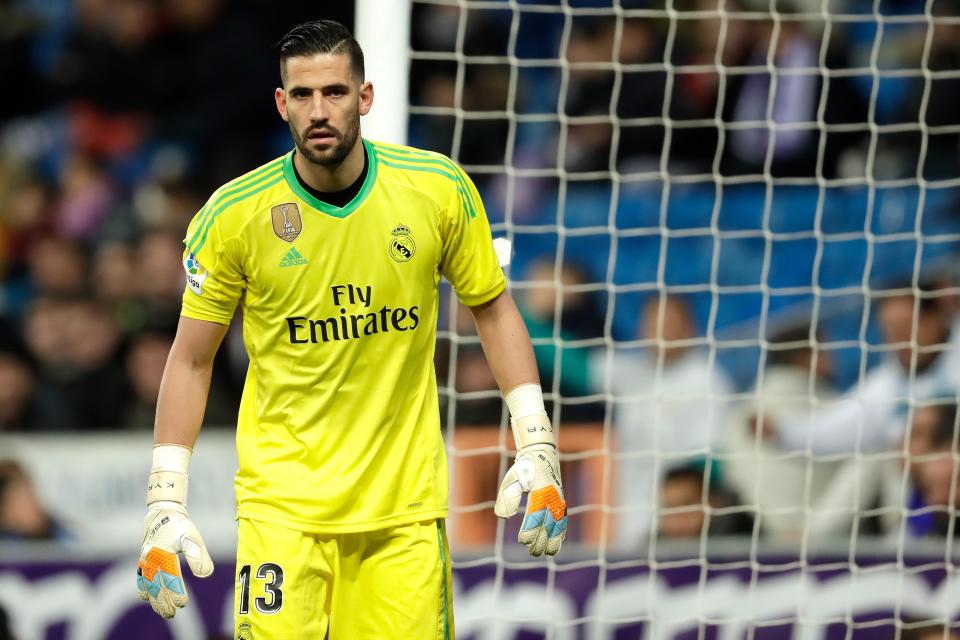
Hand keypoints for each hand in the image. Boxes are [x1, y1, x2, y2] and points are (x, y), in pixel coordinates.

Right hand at [137, 502, 212, 618]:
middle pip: (157, 586)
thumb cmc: (180, 526)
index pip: (170, 578)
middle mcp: (152, 559)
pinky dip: (143, 588)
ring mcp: (145, 559)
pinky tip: (146, 597)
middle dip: (163, 602)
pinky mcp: (143, 558)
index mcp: (165, 554)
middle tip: (172, 615)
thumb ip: (198, 557)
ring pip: (147, 584)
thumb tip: (206, 574)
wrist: (163, 512)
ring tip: (161, 611)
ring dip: (153, 599)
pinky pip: (140, 576)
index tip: (183, 604)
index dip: (176, 592)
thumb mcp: (193, 538)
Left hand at [494, 443, 567, 555]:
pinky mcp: (562, 501)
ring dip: (553, 540)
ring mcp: (559, 499)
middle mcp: (552, 496)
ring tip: (546, 552)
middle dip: (541, 540)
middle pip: (547, 523)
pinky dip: (561, 532)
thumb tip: (502, 517)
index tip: (522, 541)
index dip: (530, 530)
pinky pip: (563, 519)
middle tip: (532, 552)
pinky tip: (557, 543)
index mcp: (539, 490)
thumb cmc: (524, 468)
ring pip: (558, 524)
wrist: (542, 454)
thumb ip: (507, 497)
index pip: (535, 515)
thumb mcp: (512, 478)